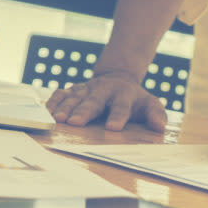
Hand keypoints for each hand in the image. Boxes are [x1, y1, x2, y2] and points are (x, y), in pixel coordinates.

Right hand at [46, 70, 166, 131]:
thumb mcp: (150, 104)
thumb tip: (160, 127)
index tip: (113, 128)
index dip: (118, 116)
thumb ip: (156, 115)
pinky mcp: (74, 90)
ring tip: (58, 120)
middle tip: (75, 123)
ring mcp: (87, 89)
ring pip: (75, 97)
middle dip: (84, 111)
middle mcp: (103, 90)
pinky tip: (47, 111)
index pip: (121, 107)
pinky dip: (54, 101)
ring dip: (66, 108)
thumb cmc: (135, 100)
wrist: (118, 79)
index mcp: (123, 94)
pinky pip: (62, 94)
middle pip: (93, 101)